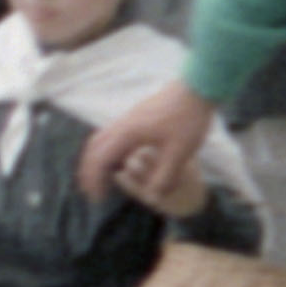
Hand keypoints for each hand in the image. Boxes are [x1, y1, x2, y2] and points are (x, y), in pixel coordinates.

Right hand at [83, 79, 216, 206]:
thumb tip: (153, 197)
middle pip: (94, 148)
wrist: (197, 88)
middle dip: (88, 170)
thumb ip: (165, 177)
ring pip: (101, 139)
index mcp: (127, 134)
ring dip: (96, 158)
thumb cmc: (188, 120)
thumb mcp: (180, 153)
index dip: (96, 180)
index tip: (97, 198)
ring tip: (101, 176)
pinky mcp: (136, 116)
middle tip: (90, 189)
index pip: (101, 160)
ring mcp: (128, 118)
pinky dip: (108, 149)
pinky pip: (112, 134)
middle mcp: (122, 125)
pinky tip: (121, 159)